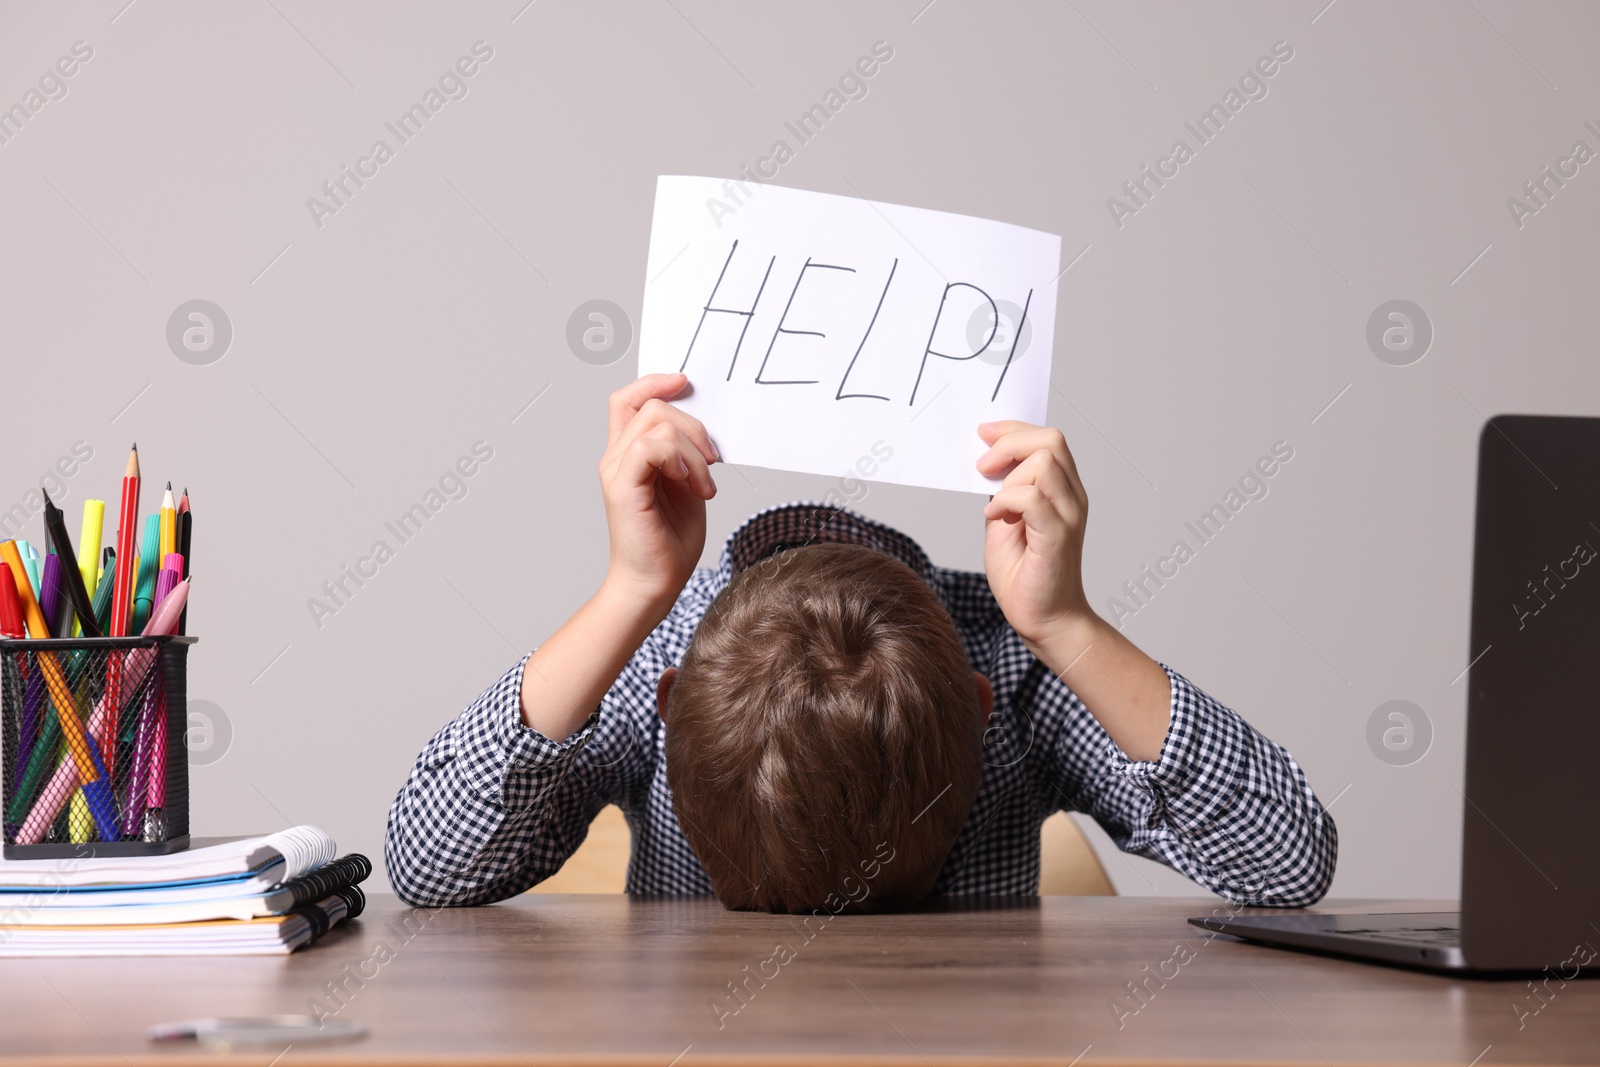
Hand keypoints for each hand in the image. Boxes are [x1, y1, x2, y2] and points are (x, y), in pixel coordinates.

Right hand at [599, 373, 718, 611]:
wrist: (656, 582)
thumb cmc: (670, 540)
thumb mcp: (688, 484)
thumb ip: (687, 453)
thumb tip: (703, 425)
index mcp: (629, 454)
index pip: (628, 399)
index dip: (654, 382)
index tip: (685, 383)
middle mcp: (616, 457)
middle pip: (652, 406)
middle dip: (694, 427)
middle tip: (712, 462)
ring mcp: (615, 470)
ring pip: (658, 424)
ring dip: (694, 452)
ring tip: (703, 485)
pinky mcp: (622, 487)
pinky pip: (650, 447)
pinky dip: (679, 459)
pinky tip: (690, 484)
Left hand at [976, 421, 1094, 654]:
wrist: (1044, 619)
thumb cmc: (1025, 574)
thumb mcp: (1004, 522)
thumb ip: (1003, 492)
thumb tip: (987, 462)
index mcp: (1063, 491)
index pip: (1048, 439)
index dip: (1013, 430)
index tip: (983, 434)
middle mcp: (1072, 498)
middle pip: (1051, 440)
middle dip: (1009, 443)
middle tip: (983, 466)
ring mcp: (1069, 516)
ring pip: (1044, 463)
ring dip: (1008, 478)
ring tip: (994, 504)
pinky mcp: (1058, 536)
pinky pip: (1033, 498)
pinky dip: (1006, 501)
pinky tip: (994, 519)